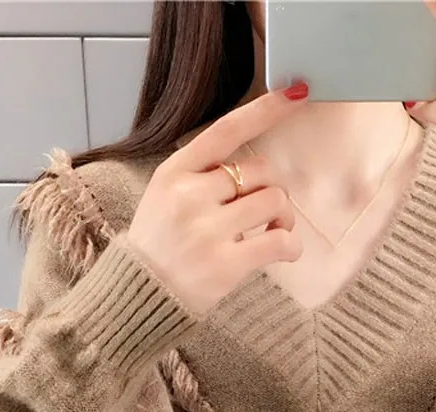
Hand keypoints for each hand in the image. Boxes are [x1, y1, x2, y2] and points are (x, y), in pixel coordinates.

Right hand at [126, 83, 309, 316]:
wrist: (139, 296)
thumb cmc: (160, 245)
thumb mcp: (164, 196)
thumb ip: (200, 175)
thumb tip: (254, 165)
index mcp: (174, 173)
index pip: (227, 130)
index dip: (266, 109)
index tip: (296, 91)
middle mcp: (189, 196)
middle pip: (261, 171)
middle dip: (272, 189)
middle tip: (266, 213)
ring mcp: (207, 231)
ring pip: (274, 201)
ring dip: (284, 217)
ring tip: (273, 232)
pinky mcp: (226, 265)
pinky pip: (280, 242)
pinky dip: (291, 246)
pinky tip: (284, 252)